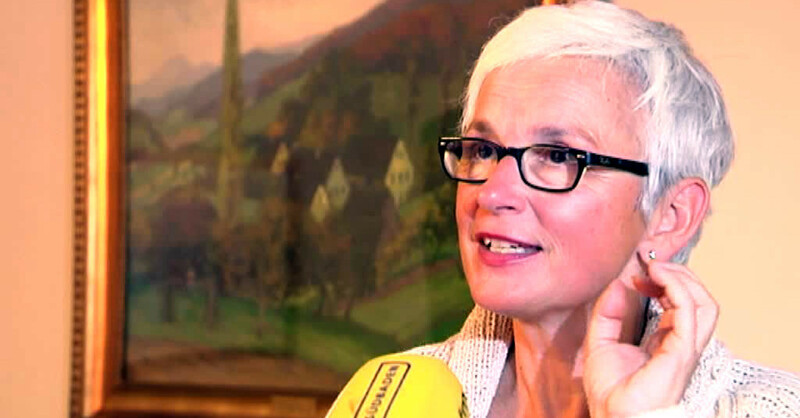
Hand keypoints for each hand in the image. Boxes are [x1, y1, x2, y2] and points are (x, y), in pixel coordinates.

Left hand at [583, 256, 718, 416]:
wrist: (613, 417)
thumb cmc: (611, 392)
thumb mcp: (600, 342)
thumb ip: (607, 313)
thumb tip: (618, 284)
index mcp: (666, 343)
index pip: (681, 306)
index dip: (664, 284)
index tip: (639, 275)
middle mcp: (681, 344)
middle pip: (700, 301)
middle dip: (680, 276)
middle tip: (653, 265)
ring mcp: (685, 348)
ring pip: (705, 304)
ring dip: (683, 278)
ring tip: (658, 268)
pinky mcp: (681, 351)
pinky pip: (691, 312)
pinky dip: (677, 288)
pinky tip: (657, 277)